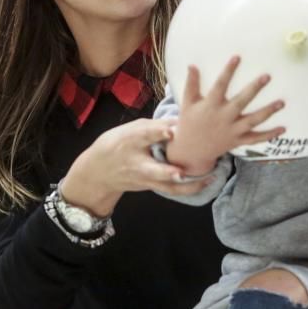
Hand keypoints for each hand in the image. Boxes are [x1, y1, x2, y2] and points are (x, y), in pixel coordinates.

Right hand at [59, 118, 211, 216]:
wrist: (99, 172)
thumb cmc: (118, 143)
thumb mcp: (130, 129)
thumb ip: (154, 126)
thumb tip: (181, 118)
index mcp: (130, 141)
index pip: (144, 135)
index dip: (158, 132)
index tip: (172, 131)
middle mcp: (137, 162)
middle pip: (153, 170)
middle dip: (168, 172)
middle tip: (182, 171)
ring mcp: (145, 179)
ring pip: (166, 186)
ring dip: (187, 185)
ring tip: (209, 178)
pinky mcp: (151, 187)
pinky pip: (171, 190)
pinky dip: (188, 188)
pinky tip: (206, 182)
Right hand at [165, 56, 284, 174]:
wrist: (191, 150)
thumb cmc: (189, 122)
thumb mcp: (188, 103)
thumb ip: (192, 84)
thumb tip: (192, 65)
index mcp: (210, 106)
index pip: (220, 85)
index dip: (228, 71)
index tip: (237, 57)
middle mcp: (223, 118)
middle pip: (241, 102)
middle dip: (254, 89)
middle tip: (267, 76)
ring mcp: (232, 131)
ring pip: (253, 121)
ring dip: (268, 112)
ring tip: (282, 102)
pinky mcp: (238, 141)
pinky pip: (256, 138)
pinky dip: (269, 135)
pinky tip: (283, 128)